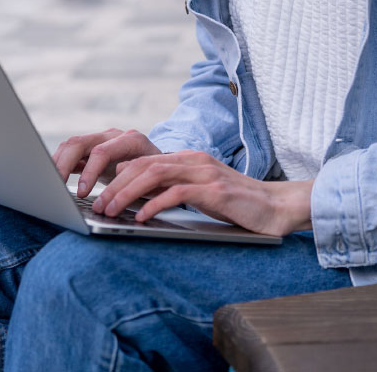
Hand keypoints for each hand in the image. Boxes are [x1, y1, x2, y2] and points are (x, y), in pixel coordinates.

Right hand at [52, 128, 160, 194]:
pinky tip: (53, 179)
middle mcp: (113, 136)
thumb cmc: (158, 174)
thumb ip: (136, 180)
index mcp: (131, 140)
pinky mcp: (91, 149)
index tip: (82, 193)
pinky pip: (70, 152)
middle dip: (64, 165)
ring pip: (72, 145)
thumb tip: (117, 187)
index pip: (102, 152)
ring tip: (50, 184)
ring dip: (57, 163)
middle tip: (55, 187)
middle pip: (80, 143)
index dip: (89, 172)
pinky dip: (59, 164)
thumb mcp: (152, 179)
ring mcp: (100, 139)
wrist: (160, 163)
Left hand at [91, 150, 313, 235]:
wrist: (276, 207)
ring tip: (111, 210)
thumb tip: (141, 198)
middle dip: (117, 184)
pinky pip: (177, 193)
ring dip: (128, 193)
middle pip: (145, 164)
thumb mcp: (202, 193)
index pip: (146, 160)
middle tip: (99, 205)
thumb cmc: (238, 206)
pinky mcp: (214, 190)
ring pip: (155, 174)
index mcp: (189, 159)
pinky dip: (155, 204)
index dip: (120, 175)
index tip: (101, 193)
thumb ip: (176, 189)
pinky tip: (141, 218)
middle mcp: (194, 160)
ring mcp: (205, 173)